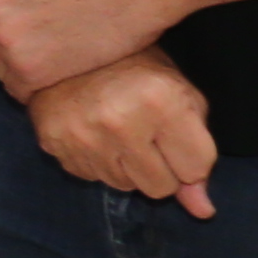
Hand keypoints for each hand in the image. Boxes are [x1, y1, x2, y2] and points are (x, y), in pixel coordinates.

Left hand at [0, 0, 180, 100]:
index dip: (7, 11)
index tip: (33, 13)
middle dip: (11, 37)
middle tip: (47, 34)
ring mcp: (5, 41)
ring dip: (22, 62)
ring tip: (58, 50)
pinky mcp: (30, 71)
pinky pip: (18, 88)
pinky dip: (36, 84)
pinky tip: (61, 69)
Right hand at [27, 50, 217, 212]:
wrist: (69, 46)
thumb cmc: (138, 68)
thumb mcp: (181, 98)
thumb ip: (198, 154)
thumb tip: (203, 212)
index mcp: (162, 102)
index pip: (196, 169)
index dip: (192, 155)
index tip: (178, 134)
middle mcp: (121, 122)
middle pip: (160, 188)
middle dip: (162, 168)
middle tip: (149, 136)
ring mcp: (84, 135)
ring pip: (126, 187)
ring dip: (129, 167)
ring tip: (120, 131)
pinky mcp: (55, 143)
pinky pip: (93, 178)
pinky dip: (99, 161)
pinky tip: (95, 132)